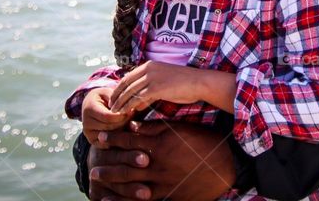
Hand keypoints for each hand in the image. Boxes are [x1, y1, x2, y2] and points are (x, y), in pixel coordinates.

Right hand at [82, 87, 129, 143]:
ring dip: (122, 130)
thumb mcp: (110, 92)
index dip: (122, 115)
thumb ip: (117, 99)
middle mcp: (85, 123)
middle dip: (123, 122)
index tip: (132, 111)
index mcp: (89, 109)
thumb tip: (129, 108)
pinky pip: (108, 143)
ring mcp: (88, 133)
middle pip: (110, 127)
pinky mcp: (92, 141)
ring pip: (110, 136)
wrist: (94, 104)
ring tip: (129, 121)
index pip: (108, 117)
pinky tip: (123, 129)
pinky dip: (117, 138)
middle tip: (133, 117)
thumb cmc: (105, 97)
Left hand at [90, 121, 234, 200]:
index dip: (113, 138)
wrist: (224, 166)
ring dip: (112, 180)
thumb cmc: (203, 143)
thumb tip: (133, 125)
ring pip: (129, 182)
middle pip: (125, 163)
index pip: (130, 140)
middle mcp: (158, 164)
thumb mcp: (180, 130)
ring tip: (97, 178)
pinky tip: (109, 200)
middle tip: (94, 163)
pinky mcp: (167, 196)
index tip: (100, 137)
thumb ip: (156, 128)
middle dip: (108, 162)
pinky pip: (140, 200)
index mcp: (160, 144)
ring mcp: (161, 182)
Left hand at [109, 61, 202, 116]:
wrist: (199, 82)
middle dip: (116, 97)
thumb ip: (149, 92)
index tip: (113, 100)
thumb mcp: (163, 84)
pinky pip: (138, 98)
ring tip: (115, 113)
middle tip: (110, 108)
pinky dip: (130, 106)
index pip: (128, 77)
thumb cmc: (184, 84)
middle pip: (126, 84)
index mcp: (149, 65)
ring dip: (121, 103)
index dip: (118, 89)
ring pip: (130, 92)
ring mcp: (152, 77)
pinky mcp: (156, 87)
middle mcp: (148, 69)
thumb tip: (138, 104)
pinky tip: (126, 113)